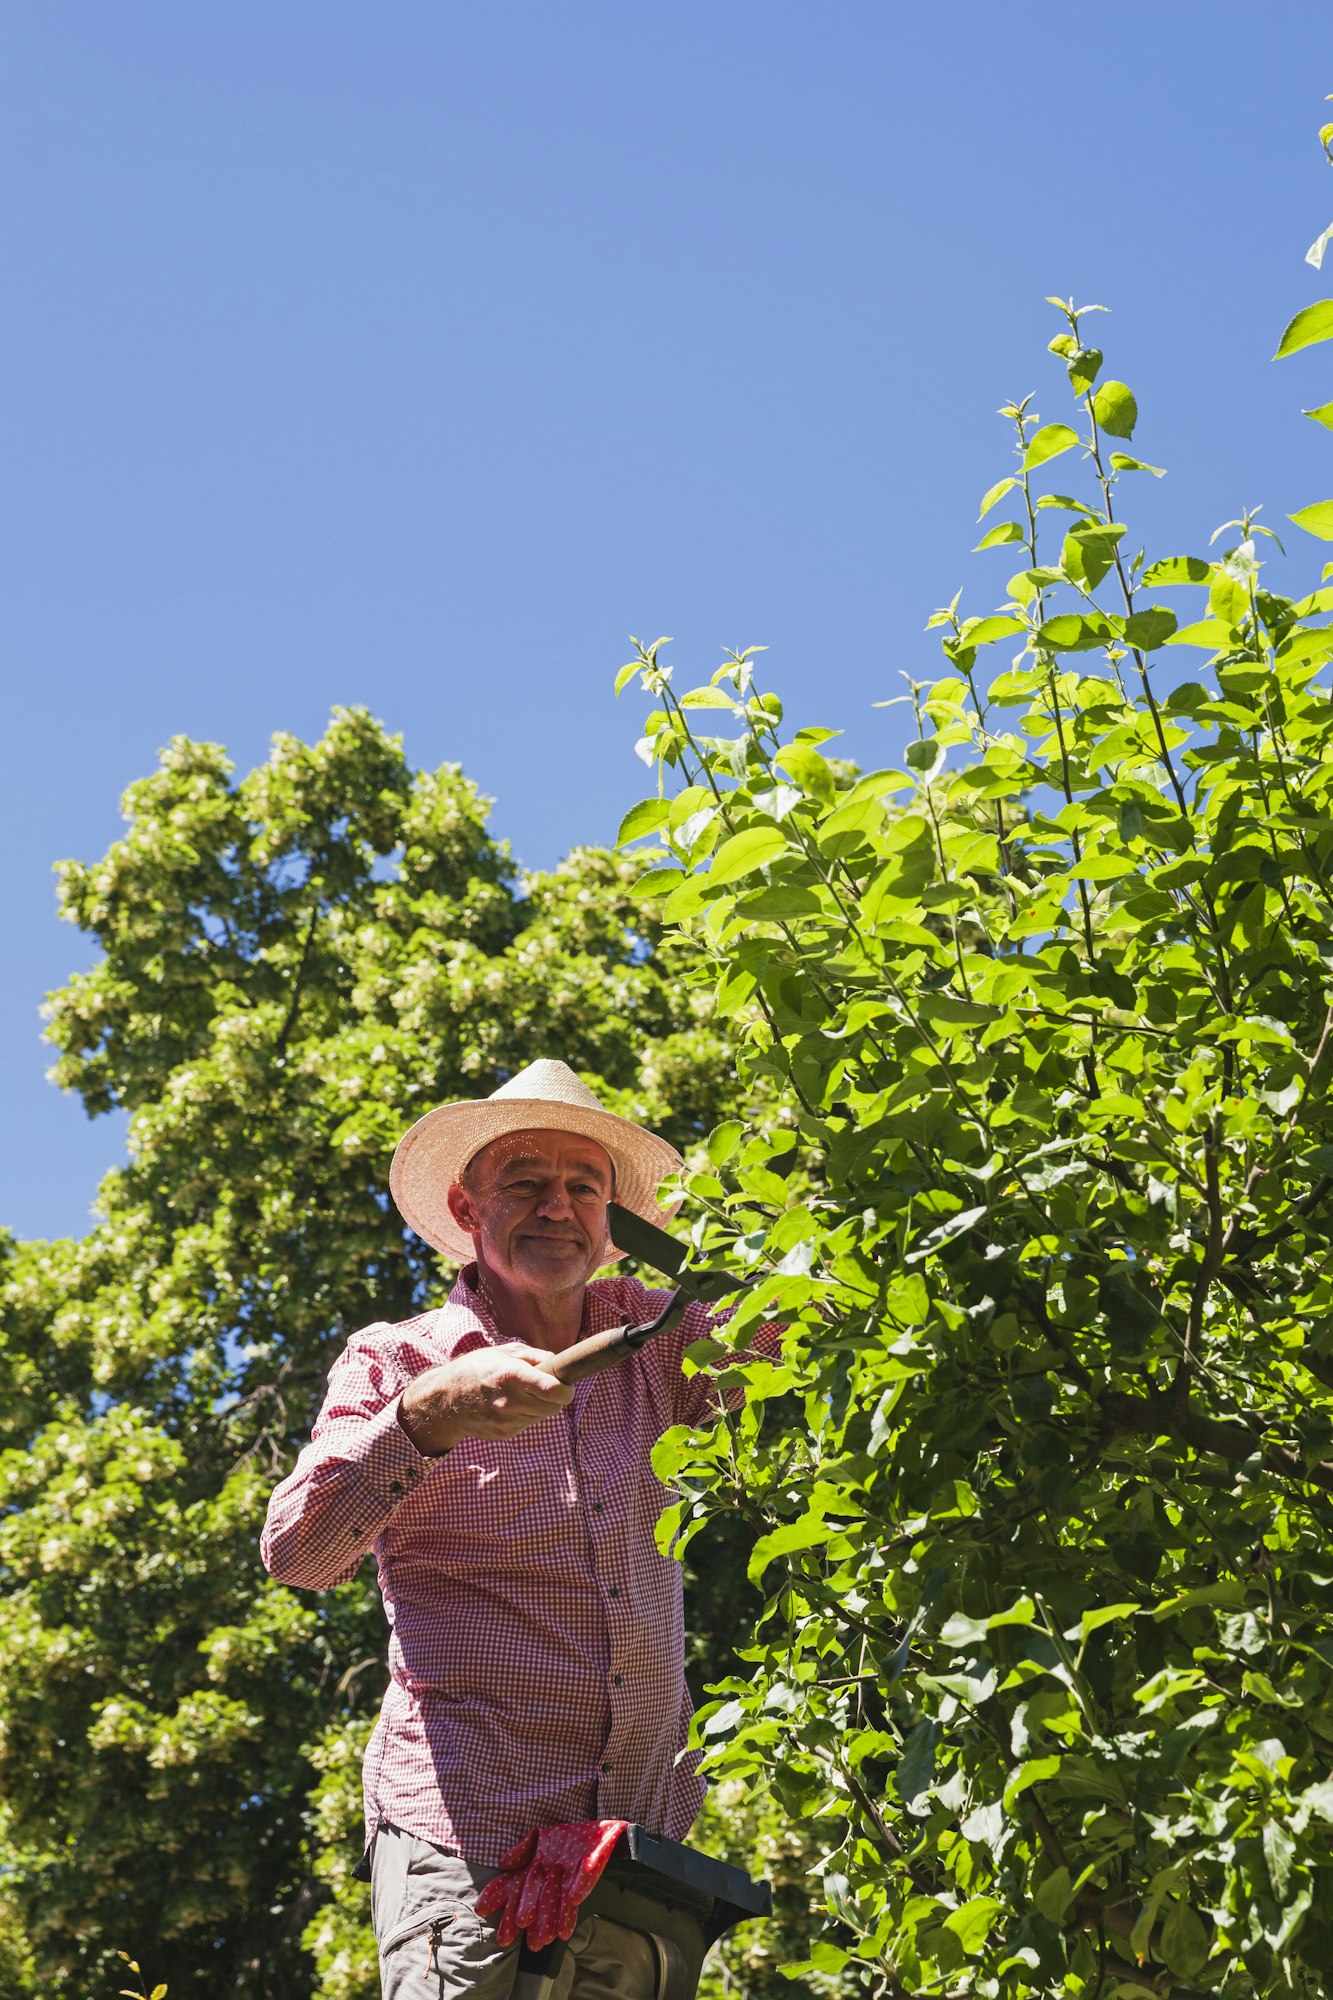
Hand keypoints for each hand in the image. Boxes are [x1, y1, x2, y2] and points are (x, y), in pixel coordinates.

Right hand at [397, 1344, 573, 1453]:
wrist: (446, 1399)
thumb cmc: (477, 1368)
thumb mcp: (504, 1352)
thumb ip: (535, 1356)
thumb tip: (559, 1363)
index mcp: (512, 1376)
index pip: (553, 1391)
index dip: (567, 1389)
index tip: (567, 1385)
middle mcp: (511, 1401)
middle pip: (554, 1406)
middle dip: (555, 1396)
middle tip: (545, 1386)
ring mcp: (507, 1420)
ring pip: (542, 1415)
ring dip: (539, 1406)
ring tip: (519, 1393)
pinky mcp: (504, 1433)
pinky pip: (527, 1423)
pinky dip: (525, 1415)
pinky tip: (508, 1405)